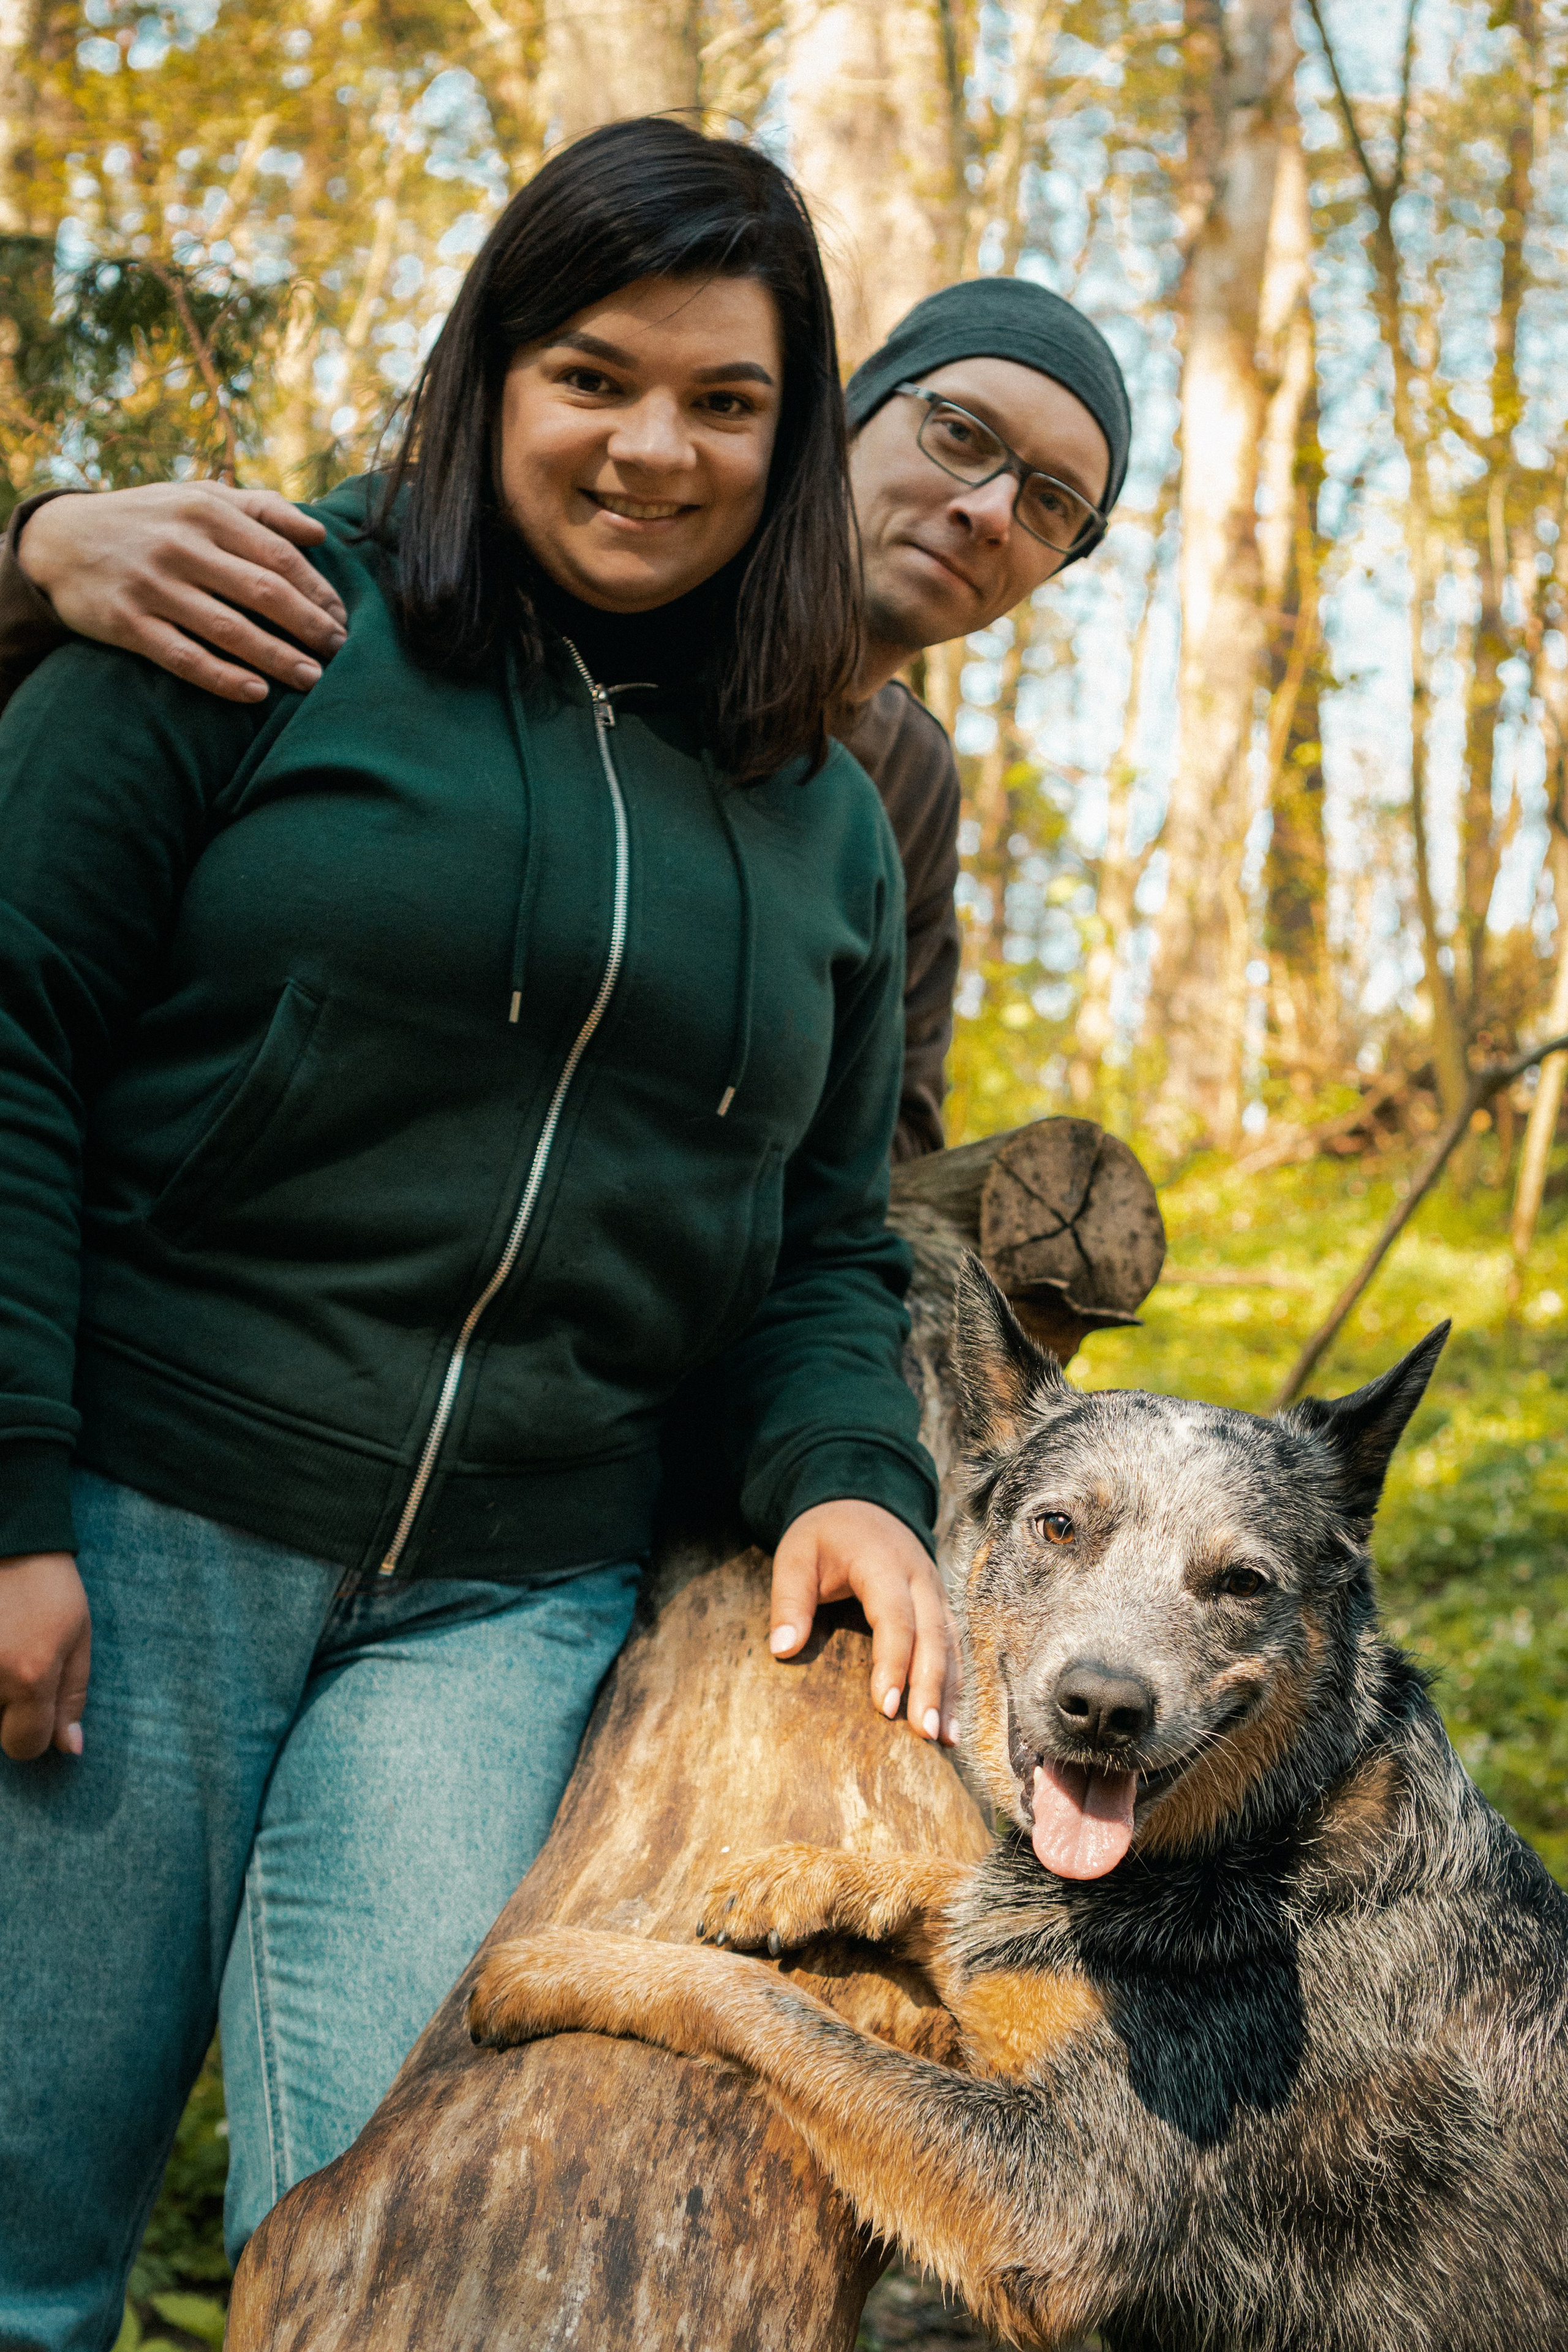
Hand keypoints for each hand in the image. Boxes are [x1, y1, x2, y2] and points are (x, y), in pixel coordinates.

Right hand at [0, 1552, 90, 1760]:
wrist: (9, 1541)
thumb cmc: (49, 1587)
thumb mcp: (78, 1637)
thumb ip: (72, 1697)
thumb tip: (68, 1748)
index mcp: (29, 1677)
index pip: (24, 1745)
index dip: (34, 1732)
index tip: (36, 1706)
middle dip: (6, 1711)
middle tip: (15, 1663)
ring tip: (3, 1651)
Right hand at [17, 482, 347, 704]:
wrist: (61, 540)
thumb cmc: (149, 519)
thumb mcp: (198, 496)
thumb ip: (260, 509)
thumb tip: (320, 535)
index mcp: (206, 511)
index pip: (279, 555)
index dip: (318, 590)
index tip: (343, 617)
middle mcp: (181, 546)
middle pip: (263, 593)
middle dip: (309, 626)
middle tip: (340, 650)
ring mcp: (153, 586)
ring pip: (229, 630)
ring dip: (278, 658)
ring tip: (312, 678)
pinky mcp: (127, 623)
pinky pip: (184, 658)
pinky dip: (224, 678)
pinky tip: (257, 692)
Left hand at [768, 1499, 958, 1744]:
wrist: (861, 1501)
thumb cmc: (823, 1534)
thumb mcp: (795, 1555)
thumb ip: (789, 1600)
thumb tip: (782, 1649)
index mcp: (883, 1564)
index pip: (895, 1618)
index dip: (893, 1663)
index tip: (885, 1707)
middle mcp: (920, 1578)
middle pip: (933, 1637)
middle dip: (930, 1687)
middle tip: (924, 1734)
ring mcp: (935, 1592)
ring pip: (950, 1646)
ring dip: (948, 1692)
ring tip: (944, 1739)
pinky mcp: (939, 1606)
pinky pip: (952, 1647)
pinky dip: (954, 1683)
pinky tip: (951, 1721)